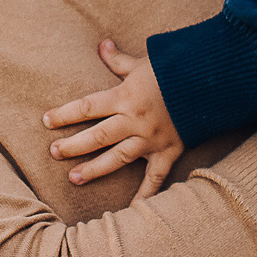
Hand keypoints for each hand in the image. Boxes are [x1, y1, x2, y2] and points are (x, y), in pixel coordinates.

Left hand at [42, 39, 184, 199]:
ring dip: (95, 169)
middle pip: (97, 136)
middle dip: (73, 145)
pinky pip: (155, 178)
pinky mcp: (168, 151)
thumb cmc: (173, 70)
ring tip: (74, 178)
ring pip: (117, 158)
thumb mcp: (143, 62)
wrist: (210, 82)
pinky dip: (144, 196)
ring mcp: (151, 139)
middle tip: (54, 152)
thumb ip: (119, 60)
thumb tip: (102, 44)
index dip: (65, 114)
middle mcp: (135, 121)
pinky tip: (131, 211)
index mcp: (125, 97)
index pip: (87, 107)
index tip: (46, 120)